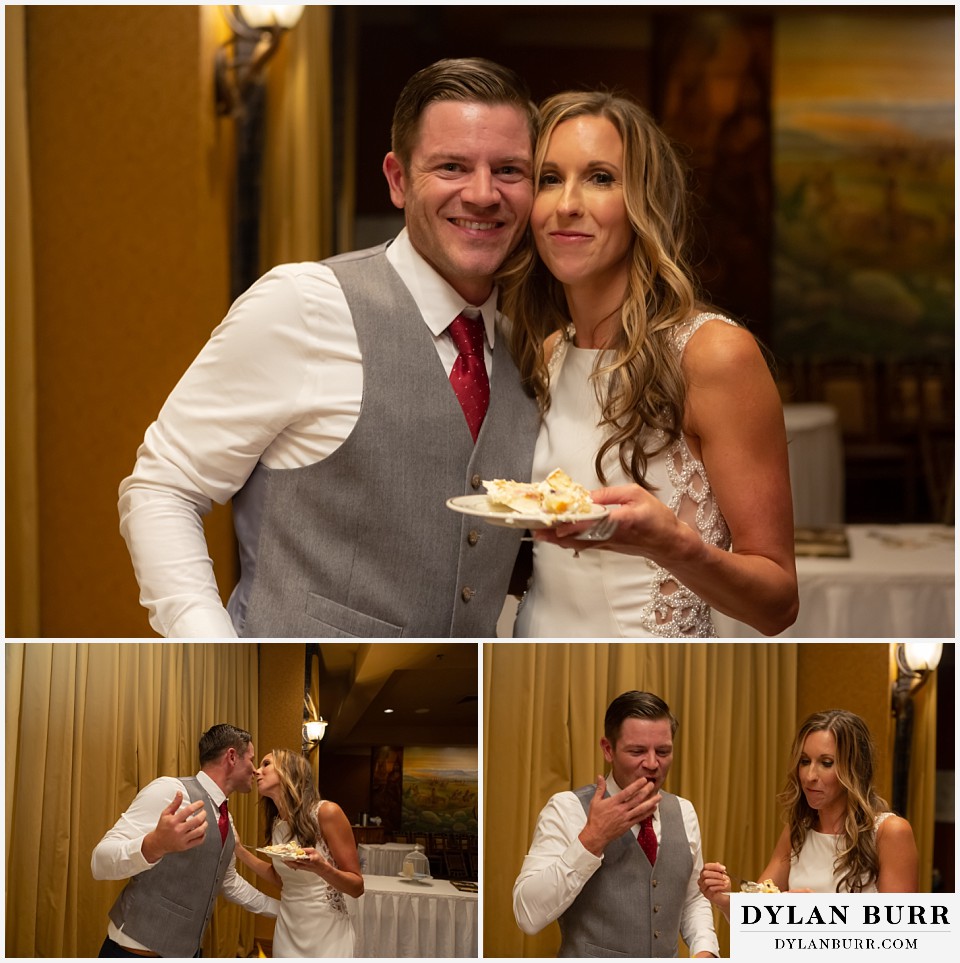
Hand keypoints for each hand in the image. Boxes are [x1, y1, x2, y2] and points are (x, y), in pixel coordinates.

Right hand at [142, 792, 206, 862]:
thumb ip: (174, 803)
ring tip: (204, 820)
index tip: (201, 803)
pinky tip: (201, 830)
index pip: (189, 810)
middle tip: (203, 812)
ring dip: (205, 824)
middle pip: (197, 820)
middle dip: (203, 814)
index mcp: (173, 821)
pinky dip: (203, 834)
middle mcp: (178, 830)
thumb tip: (180, 793)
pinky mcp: (185, 846)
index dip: (197, 805)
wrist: (157, 843)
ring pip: (200, 831)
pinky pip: (199, 841)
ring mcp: (182, 839)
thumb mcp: (166, 814)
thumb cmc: (162, 827)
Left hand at [286, 847, 327, 875]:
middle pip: (294, 862)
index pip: (299, 857)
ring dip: (288, 863)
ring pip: (294, 865)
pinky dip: (290, 865)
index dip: (293, 854)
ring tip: (282, 860)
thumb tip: (299, 849)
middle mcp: (305, 864)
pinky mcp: (302, 869)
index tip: (288, 852)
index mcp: (308, 859)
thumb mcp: (314, 851)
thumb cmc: (318, 858)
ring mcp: (303, 867)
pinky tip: (287, 863)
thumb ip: (306, 850)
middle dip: (288, 859)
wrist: (321, 868)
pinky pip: (295, 867)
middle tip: (282, 857)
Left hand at [537, 485, 686, 560]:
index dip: (575, 524)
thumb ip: (610, 494)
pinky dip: (567, 542)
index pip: (594, 522)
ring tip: (539, 534)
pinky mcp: (606, 548)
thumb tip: (586, 496)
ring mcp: (608, 544)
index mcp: (622, 519)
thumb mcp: (636, 494)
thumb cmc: (656, 517)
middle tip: (536, 529)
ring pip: (578, 543)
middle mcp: (611, 535)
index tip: (558, 524)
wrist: (668, 543)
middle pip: (579, 535)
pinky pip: (583, 545)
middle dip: (556, 532)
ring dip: (557, 539)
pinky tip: (555, 538)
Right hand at [578, 774, 659, 856]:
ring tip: (658, 797)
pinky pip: (640, 818)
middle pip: (636, 799)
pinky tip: (653, 808)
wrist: (596, 835)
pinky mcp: (628, 825)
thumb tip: (600, 777)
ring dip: (651, 802)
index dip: (636, 785)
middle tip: (652, 785)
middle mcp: (621, 810)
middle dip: (646, 791)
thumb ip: (600, 788)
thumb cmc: (595, 818)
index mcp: (613, 802)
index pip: (627, 792)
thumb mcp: (595, 801)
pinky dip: (647, 813)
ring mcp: (626, 818)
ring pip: (641, 809)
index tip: (643, 780)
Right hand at [698, 862, 730, 920]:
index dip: (715, 866)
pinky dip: (718, 887)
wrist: (726, 897)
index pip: (706, 866)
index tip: (723, 868)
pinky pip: (710, 889)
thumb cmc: (723, 886)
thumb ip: (719, 870)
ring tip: (724, 882)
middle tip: (724, 876)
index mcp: (704, 872)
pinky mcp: (706, 894)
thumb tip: (718, 864)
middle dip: (716, 874)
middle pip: (705, 874)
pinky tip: (723, 886)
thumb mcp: (723, 876)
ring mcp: (703, 887)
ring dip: (717, 881)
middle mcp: (702, 879)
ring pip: (707, 881)